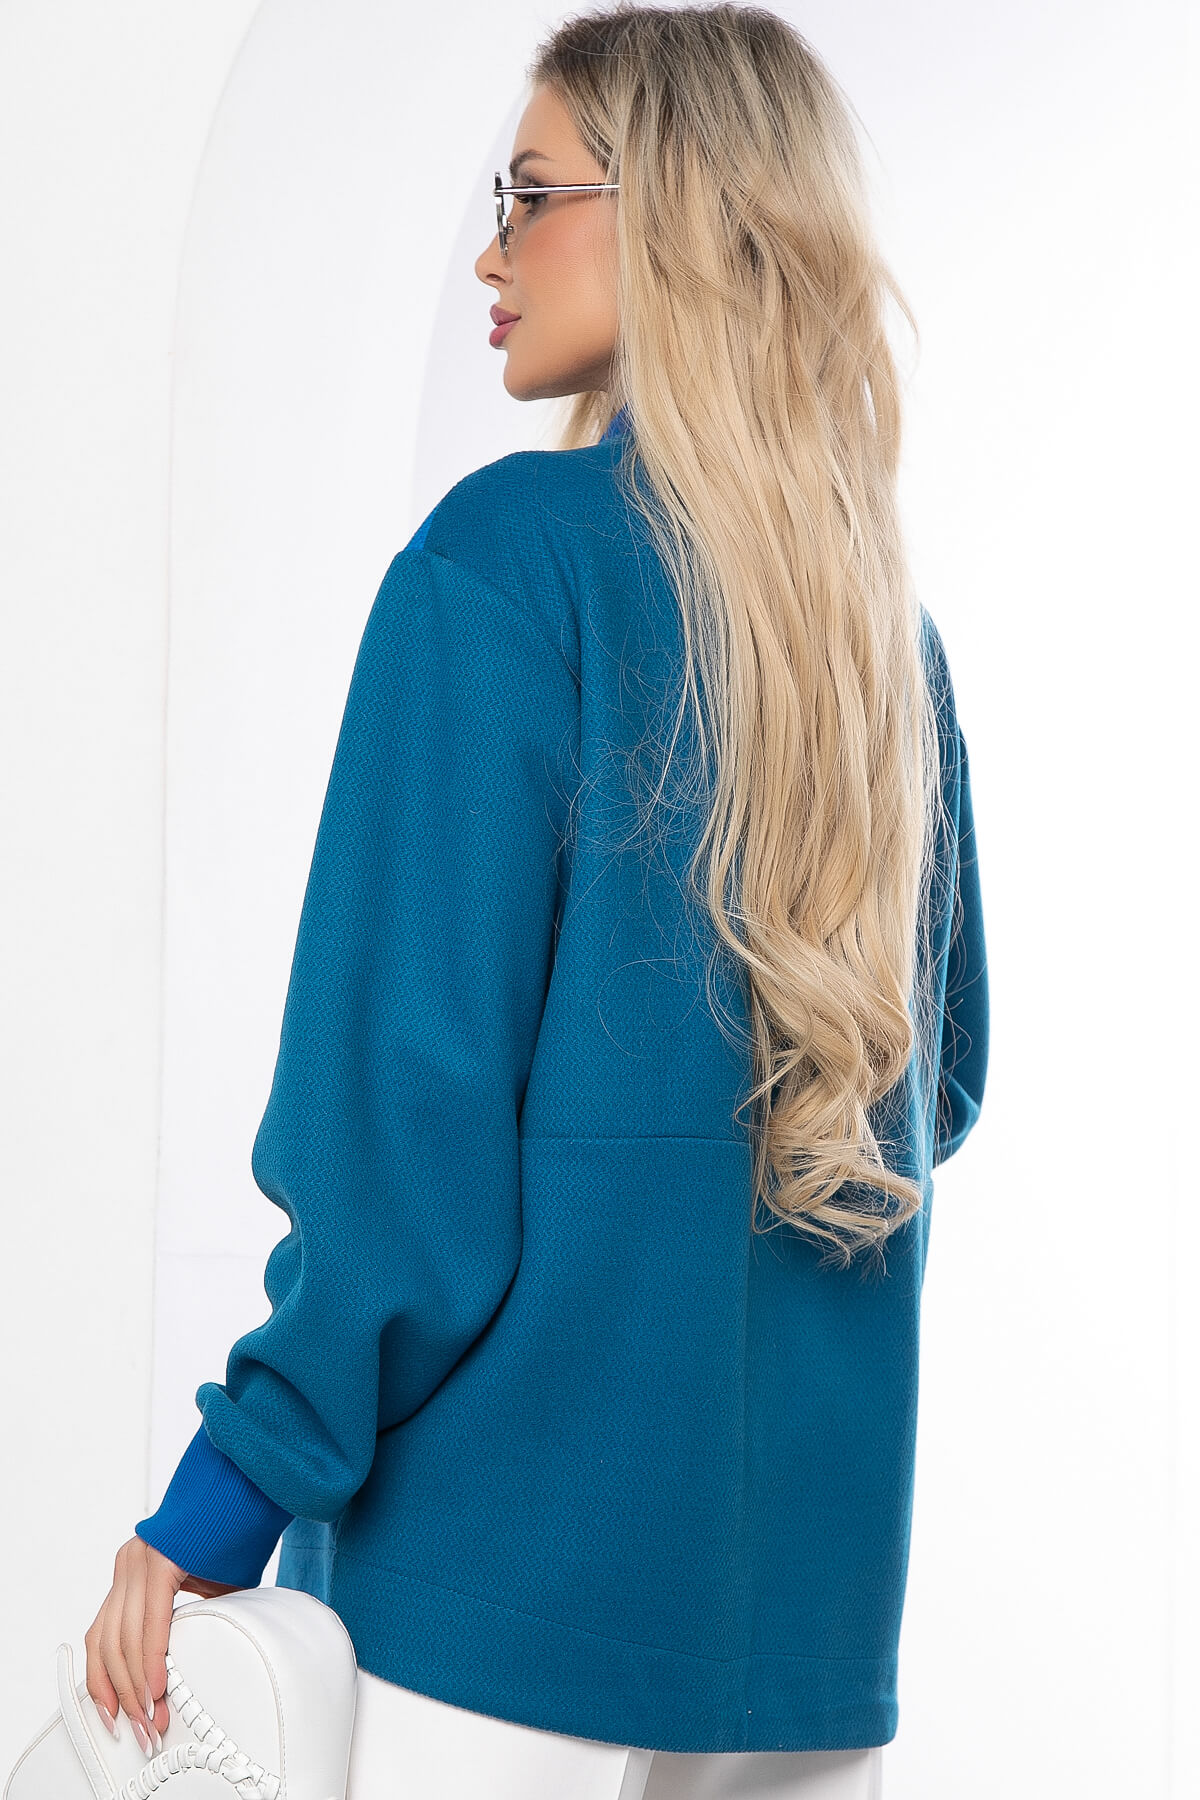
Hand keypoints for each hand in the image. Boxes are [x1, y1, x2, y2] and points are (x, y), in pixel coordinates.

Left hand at [84, 1536, 241, 1752]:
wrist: (252, 1486)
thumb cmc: (232, 1535)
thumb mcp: (199, 1586)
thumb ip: (181, 1617)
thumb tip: (181, 1665)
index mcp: (132, 1569)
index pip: (101, 1636)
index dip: (103, 1682)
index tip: (115, 1716)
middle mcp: (129, 1562)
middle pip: (107, 1643)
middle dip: (122, 1695)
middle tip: (141, 1727)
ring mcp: (141, 1558)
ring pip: (122, 1638)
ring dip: (136, 1686)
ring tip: (150, 1716)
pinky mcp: (162, 1560)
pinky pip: (150, 1621)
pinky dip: (150, 1659)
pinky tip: (157, 1686)